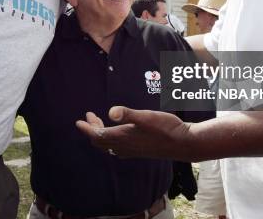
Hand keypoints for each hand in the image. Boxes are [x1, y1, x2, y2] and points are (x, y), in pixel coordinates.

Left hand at [76, 106, 192, 159]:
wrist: (183, 143)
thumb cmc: (166, 128)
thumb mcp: (146, 116)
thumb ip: (128, 114)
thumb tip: (111, 112)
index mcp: (123, 137)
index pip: (97, 136)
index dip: (87, 129)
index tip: (78, 121)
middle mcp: (125, 146)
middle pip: (100, 141)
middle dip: (92, 130)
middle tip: (89, 117)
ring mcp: (132, 150)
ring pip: (109, 145)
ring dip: (101, 134)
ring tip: (100, 123)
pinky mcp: (140, 150)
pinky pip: (118, 148)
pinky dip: (111, 139)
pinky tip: (117, 134)